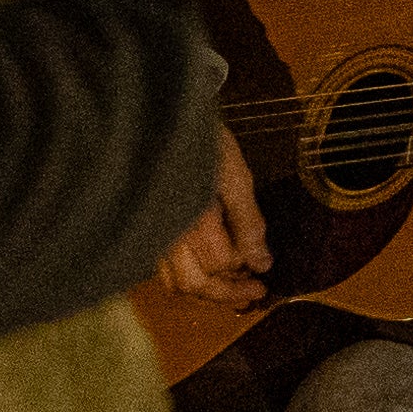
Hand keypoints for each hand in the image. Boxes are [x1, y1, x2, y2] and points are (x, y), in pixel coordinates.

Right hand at [153, 129, 271, 307]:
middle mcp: (167, 233)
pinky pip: (163, 268)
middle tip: (255, 291)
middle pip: (193, 283)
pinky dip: (188, 275)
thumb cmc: (203, 143)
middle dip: (226, 293)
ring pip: (174, 281)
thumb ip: (248, 223)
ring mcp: (153, 234)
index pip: (220, 262)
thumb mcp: (235, 176)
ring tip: (234, 285)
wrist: (163, 118)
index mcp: (192, 217)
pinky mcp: (147, 232)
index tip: (265, 272)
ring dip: (206, 289)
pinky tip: (206, 266)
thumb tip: (262, 263)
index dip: (245, 271)